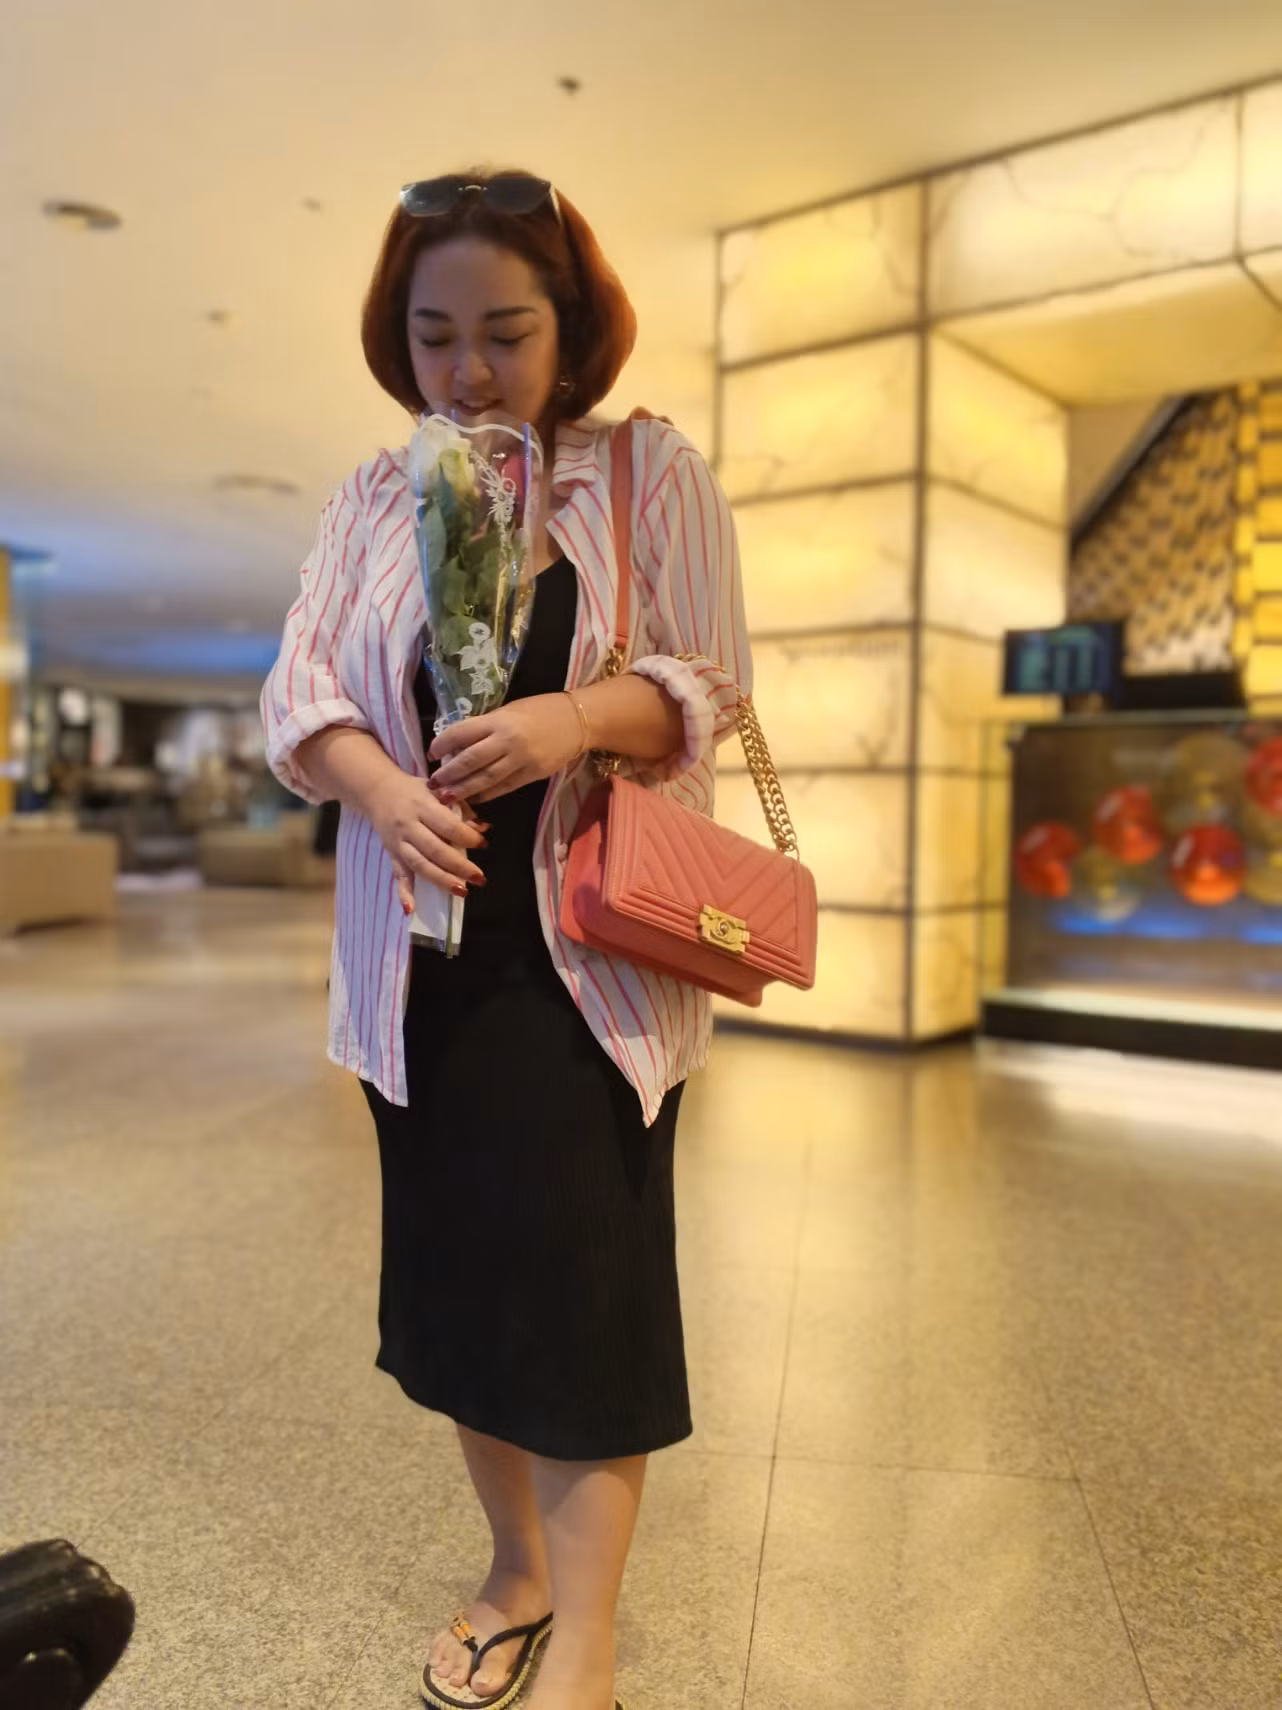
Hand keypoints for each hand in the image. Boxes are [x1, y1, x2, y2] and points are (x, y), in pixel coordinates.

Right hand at [365, 767, 487, 916]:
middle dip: (459, 866)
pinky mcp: (391, 854)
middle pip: (435, 850)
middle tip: (480, 877)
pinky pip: (398, 875)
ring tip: (462, 891)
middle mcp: (408, 826)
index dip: (467, 837)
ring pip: (420, 865)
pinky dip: (404, 893)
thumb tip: (483, 828)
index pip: (448, 826)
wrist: (377, 791)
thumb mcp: (437, 791)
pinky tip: (411, 910)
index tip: (483, 844)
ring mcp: (398, 842)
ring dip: (441, 880)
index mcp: (422, 806)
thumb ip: (460, 808)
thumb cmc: (414, 791)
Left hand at [428, 694, 582, 803]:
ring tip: (447, 797)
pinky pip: (504, 787)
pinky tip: (474, 799)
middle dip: (448, 774)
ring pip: (485, 779)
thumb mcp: (509, 710)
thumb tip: (458, 744)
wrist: (577, 720)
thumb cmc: (540, 709)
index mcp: (498, 720)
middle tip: (432, 783)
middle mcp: (508, 740)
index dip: (441, 745)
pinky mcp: (533, 774)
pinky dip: (487, 794)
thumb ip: (485, 727)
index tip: (430, 754)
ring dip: (463, 789)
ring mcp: (521, 760)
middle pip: (469, 761)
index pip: (461, 733)